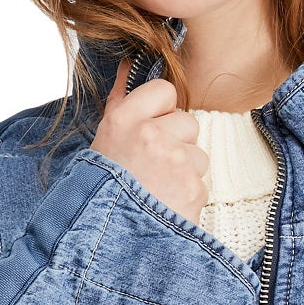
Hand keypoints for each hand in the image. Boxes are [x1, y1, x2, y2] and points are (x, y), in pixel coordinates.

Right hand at [90, 58, 209, 225]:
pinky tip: (166, 206)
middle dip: (177, 143)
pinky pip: (201, 183)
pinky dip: (188, 196)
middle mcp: (151, 135)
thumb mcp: (103, 141)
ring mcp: (175, 162)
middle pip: (188, 122)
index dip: (162, 110)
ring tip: (158, 190)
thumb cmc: (102, 189)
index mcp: (124, 119)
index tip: (151, 129)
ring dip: (185, 172)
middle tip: (152, 169)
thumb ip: (121, 103)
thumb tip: (129, 65)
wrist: (106, 239)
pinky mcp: (193, 189)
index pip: (165, 89)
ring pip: (198, 154)